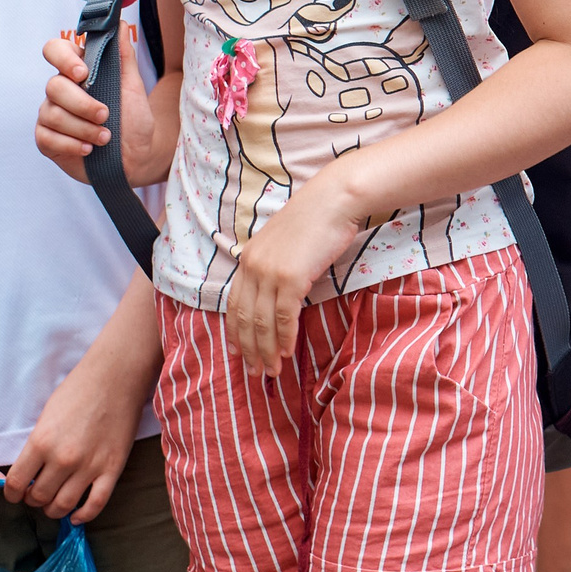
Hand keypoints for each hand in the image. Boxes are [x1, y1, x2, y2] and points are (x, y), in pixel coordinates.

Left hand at [7, 343, 146, 521]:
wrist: (116, 378)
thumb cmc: (78, 391)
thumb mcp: (46, 417)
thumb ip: (36, 448)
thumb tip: (29, 475)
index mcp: (41, 443)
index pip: (16, 484)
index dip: (12, 494)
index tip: (16, 494)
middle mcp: (63, 459)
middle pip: (38, 498)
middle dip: (33, 500)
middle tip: (36, 494)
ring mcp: (90, 466)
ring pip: (63, 505)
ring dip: (54, 509)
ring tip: (54, 502)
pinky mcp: (112, 468)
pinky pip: (96, 504)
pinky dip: (83, 515)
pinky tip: (76, 515)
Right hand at [35, 30, 150, 184]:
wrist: (137, 157)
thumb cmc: (134, 119)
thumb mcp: (134, 86)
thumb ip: (124, 56)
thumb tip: (119, 24)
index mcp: (79, 71)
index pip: (55, 50)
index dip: (63, 58)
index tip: (83, 73)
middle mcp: (61, 90)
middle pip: (53, 86)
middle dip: (82, 104)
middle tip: (106, 115)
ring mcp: (50, 114)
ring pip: (51, 113)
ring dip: (83, 128)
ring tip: (105, 137)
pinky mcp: (46, 139)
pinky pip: (46, 137)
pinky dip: (71, 144)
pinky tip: (88, 149)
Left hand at [223, 171, 366, 373]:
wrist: (334, 199)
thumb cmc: (317, 218)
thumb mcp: (285, 241)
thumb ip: (275, 263)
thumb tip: (278, 289)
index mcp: (248, 258)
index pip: (235, 304)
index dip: (236, 332)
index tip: (239, 353)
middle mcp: (253, 267)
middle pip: (245, 318)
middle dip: (249, 349)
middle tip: (255, 372)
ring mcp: (270, 273)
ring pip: (262, 322)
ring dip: (267, 350)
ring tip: (272, 371)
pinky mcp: (291, 278)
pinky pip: (284, 317)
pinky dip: (285, 338)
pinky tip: (288, 353)